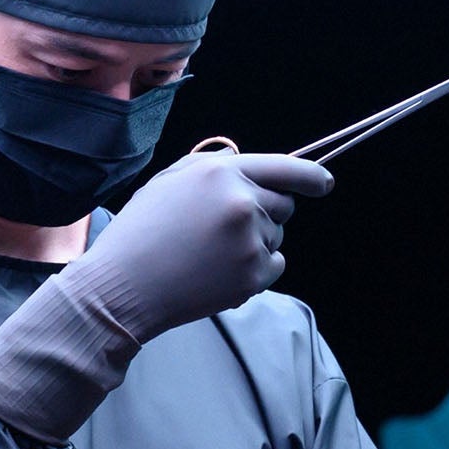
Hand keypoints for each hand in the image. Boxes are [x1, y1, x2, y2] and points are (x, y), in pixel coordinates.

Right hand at [72, 151, 332, 340]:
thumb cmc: (140, 232)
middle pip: (284, 204)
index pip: (286, 168)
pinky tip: (219, 270)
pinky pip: (275, 265)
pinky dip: (256, 268)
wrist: (124, 285)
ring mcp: (251, 240)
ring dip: (256, 242)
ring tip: (211, 252)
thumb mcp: (167, 181)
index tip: (324, 183)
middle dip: (266, 212)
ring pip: (277, 236)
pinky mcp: (254, 275)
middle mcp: (243, 202)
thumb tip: (242, 162)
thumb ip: (209, 165)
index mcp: (221, 173)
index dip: (311, 176)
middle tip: (226, 228)